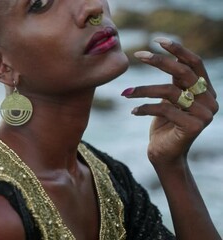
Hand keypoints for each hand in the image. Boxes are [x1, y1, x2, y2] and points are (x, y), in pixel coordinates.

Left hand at [121, 37, 218, 165]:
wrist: (164, 155)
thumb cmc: (164, 125)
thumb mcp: (169, 100)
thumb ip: (173, 82)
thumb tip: (164, 57)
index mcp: (206, 90)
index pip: (195, 63)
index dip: (177, 50)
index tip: (157, 40)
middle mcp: (210, 100)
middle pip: (183, 73)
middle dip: (159, 62)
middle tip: (138, 55)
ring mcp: (204, 114)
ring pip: (169, 91)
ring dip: (143, 89)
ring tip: (126, 93)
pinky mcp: (193, 126)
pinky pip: (164, 109)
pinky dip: (145, 107)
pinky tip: (133, 111)